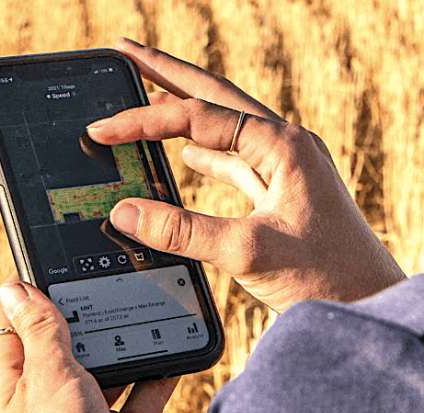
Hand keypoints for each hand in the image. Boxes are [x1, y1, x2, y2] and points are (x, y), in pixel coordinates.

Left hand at [0, 281, 178, 412]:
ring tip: (148, 306)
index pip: (15, 320)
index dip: (32, 287)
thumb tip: (13, 285)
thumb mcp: (46, 377)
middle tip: (114, 278)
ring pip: (107, 367)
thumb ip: (39, 331)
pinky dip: (157, 378)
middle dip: (90, 313)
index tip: (54, 256)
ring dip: (129, 343)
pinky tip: (174, 354)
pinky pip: (139, 399)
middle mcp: (45, 394)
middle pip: (67, 340)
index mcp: (14, 378)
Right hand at [87, 38, 404, 312]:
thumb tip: (125, 213)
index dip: (144, 120)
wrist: (366, 302)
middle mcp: (283, 145)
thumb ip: (181, 231)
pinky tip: (184, 156)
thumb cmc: (325, 276)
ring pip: (220, 125)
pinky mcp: (277, 191)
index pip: (198, 117)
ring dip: (181, 109)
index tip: (103, 129)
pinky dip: (202, 153)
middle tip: (125, 53)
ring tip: (146, 94)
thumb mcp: (247, 251)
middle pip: (213, 95)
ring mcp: (281, 167)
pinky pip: (231, 159)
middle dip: (165, 73)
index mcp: (281, 145)